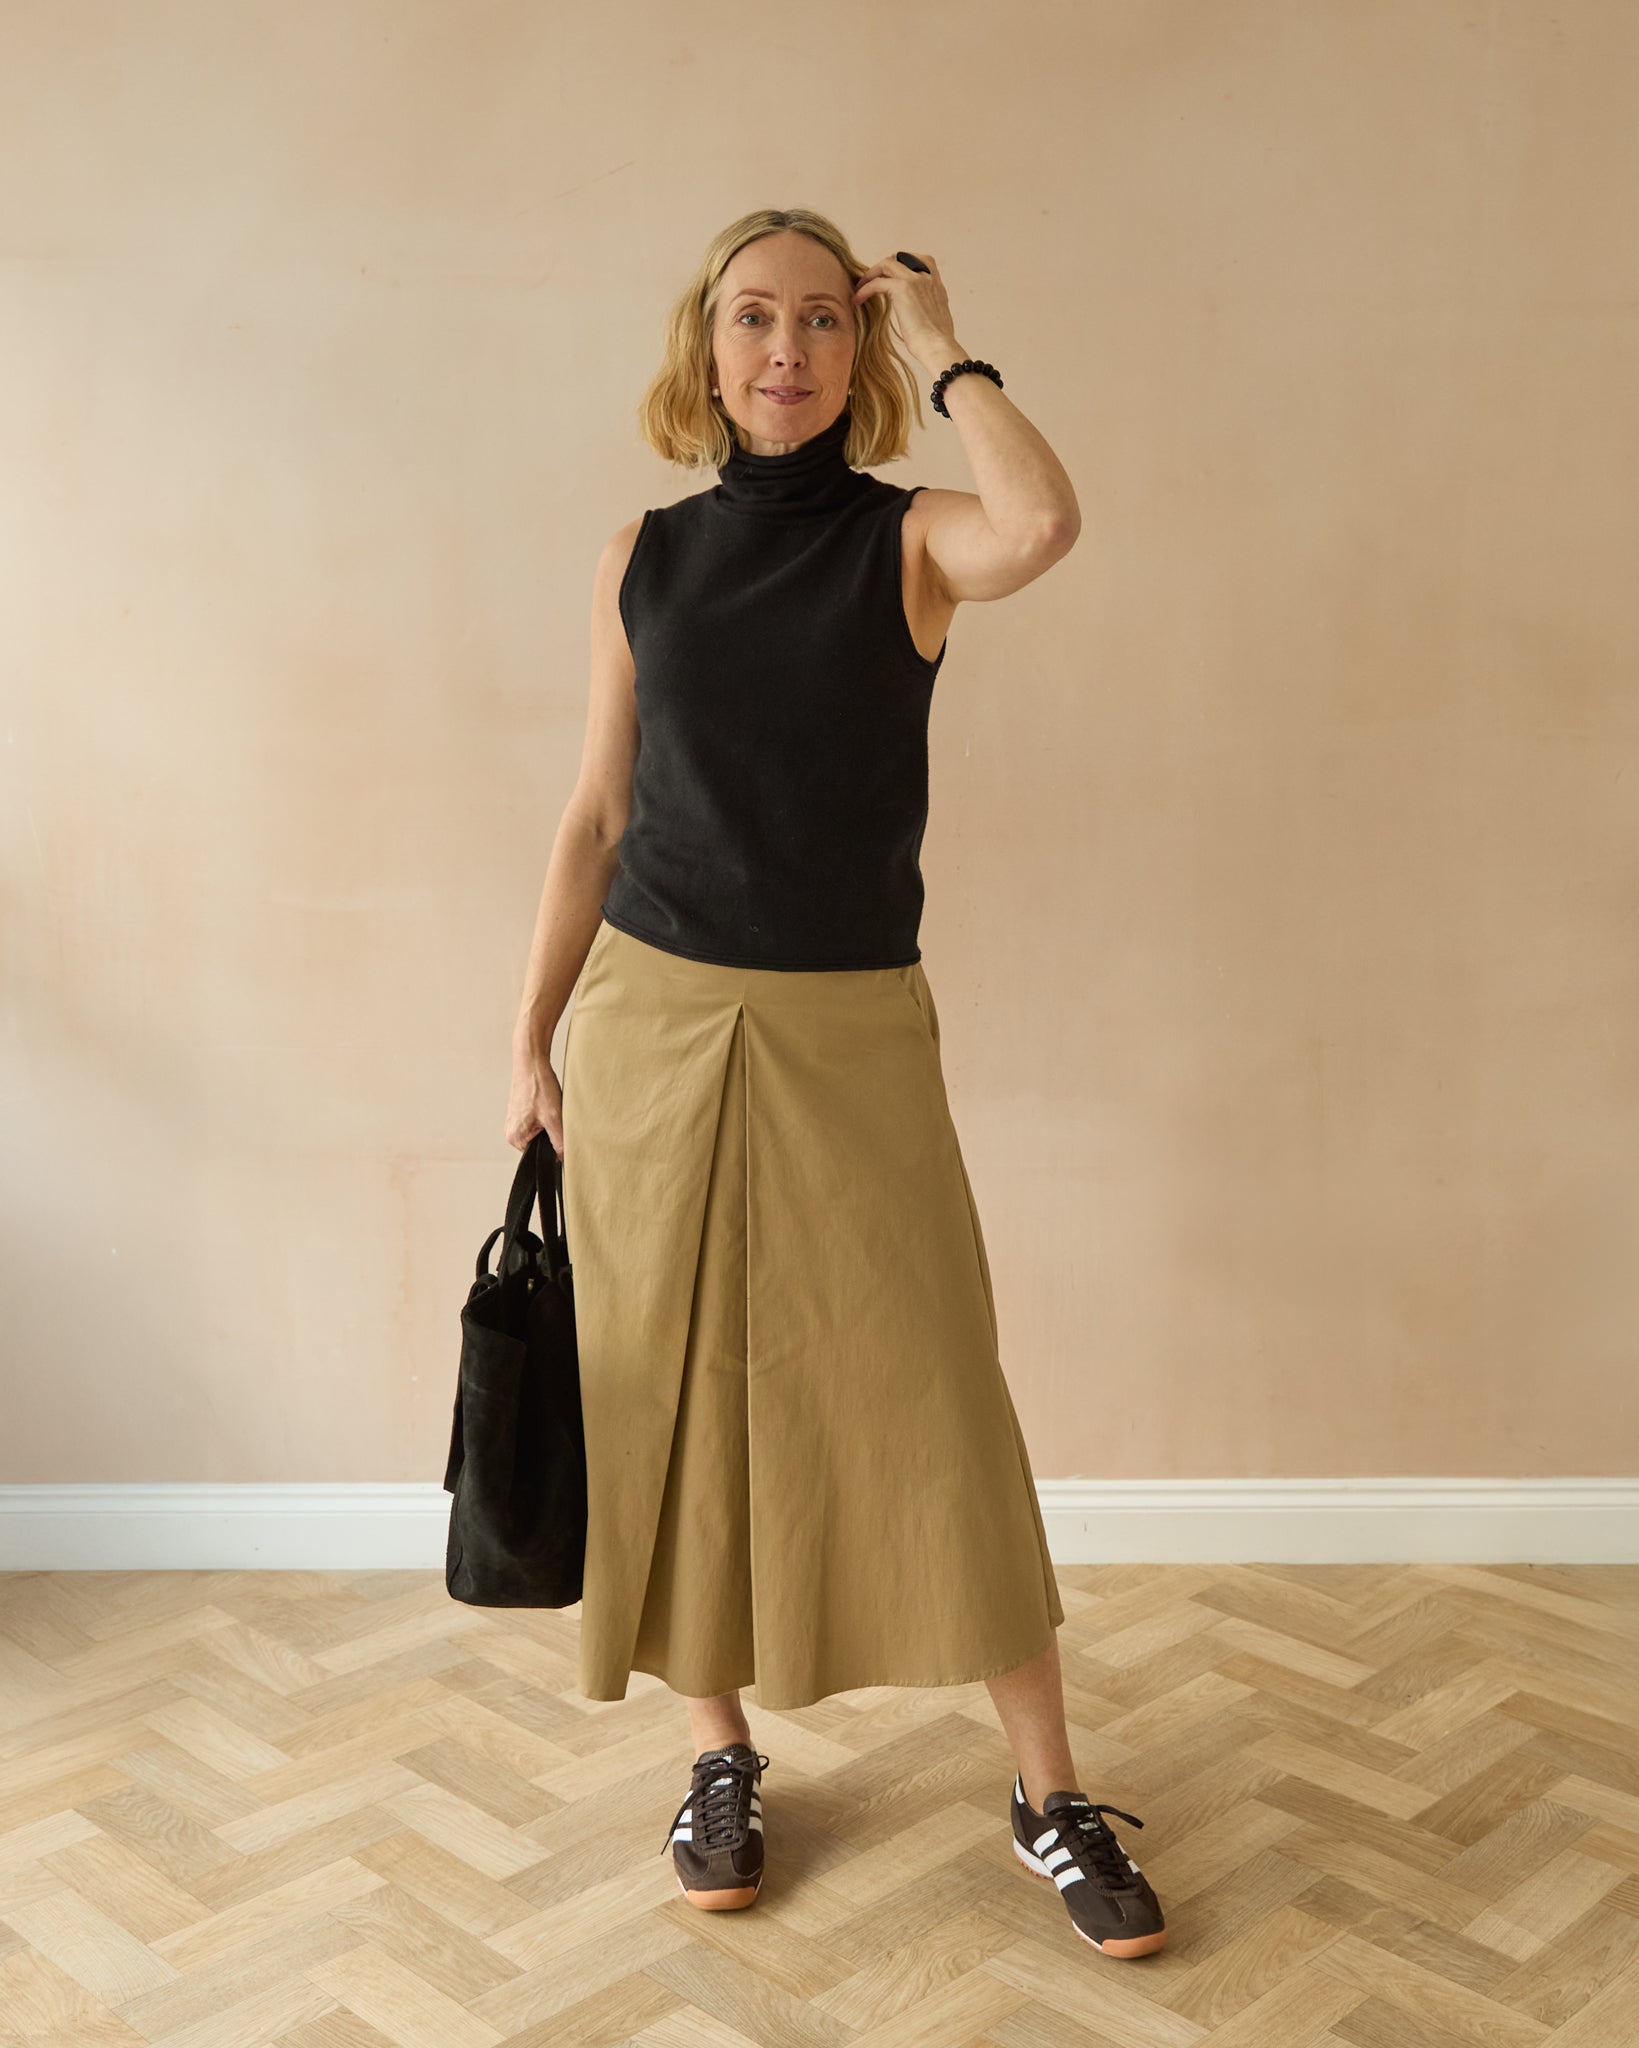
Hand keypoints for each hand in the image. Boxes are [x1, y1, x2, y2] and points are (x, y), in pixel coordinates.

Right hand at [505, 1043, 563, 1156]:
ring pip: (542, 1132)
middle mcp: (512, 1132)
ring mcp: (515, 1122)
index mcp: (516, 1138)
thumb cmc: (538, 1086)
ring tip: (550, 1107)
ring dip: (551, 1123)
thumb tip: (565, 1161)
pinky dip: (547, 1115)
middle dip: (553, 1133)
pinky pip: (538, 1122)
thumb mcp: (554, 1118)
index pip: (541, 1155)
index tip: (561, 1132)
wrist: (532, 1061)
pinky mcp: (521, 1113)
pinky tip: (548, 1103)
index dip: (555, 1146)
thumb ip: (560, 1143)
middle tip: (555, 1115)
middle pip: (541, 1144)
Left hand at [851, 251, 960, 373]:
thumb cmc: (935, 345)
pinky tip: (857, 300)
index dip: (903, 264)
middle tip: (869, 282)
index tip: (890, 276)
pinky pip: (877, 282)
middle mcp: (927, 279)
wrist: (938, 349)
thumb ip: (927, 310)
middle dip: (882, 268)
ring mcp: (916, 280)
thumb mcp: (935, 321)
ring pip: (886, 264)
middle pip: (900, 258)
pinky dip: (864, 289)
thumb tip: (919, 317)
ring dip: (870, 275)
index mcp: (936, 286)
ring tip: (859, 288)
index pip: (922, 260)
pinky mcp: (903, 288)